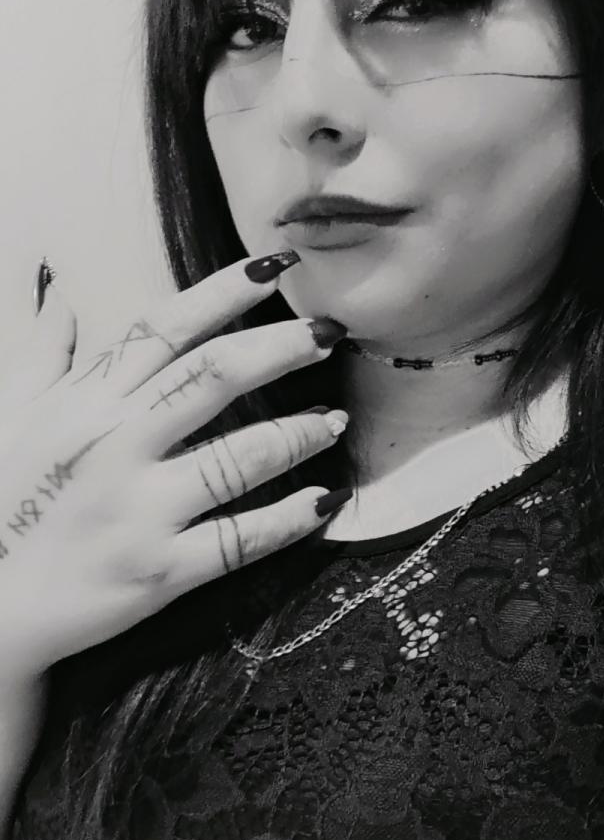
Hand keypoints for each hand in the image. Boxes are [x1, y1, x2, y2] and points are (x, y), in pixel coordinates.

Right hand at [0, 256, 347, 674]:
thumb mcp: (8, 412)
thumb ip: (43, 350)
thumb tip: (59, 290)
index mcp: (85, 402)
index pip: (165, 329)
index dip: (224, 292)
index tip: (276, 268)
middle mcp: (116, 446)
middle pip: (215, 377)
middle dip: (282, 348)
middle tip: (330, 332)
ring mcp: (140, 510)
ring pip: (239, 457)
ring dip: (298, 433)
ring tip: (335, 421)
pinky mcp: (158, 571)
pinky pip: (239, 540)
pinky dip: (289, 520)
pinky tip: (325, 501)